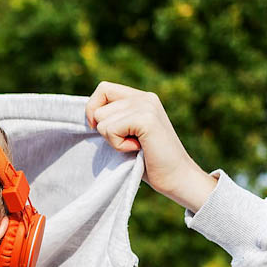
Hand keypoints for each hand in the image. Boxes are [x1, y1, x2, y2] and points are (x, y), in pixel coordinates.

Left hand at [83, 81, 210, 205]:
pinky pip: (110, 130)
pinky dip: (118, 145)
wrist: (177, 177)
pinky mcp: (146, 119)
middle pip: (98, 108)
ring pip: (101, 120)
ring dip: (112, 140)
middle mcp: (144, 97)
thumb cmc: (149, 161)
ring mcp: (146, 106)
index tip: (100, 130)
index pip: (103, 89)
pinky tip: (138, 149)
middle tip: (129, 143)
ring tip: (136, 146)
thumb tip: (89, 116)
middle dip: (104, 132)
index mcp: (141, 98)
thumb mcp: (128, 134)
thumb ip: (114, 119)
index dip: (93, 109)